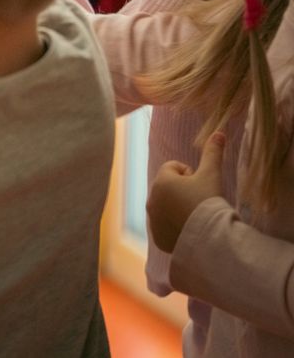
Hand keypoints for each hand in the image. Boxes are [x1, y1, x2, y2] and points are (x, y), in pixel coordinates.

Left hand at [147, 130, 225, 253]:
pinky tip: (190, 230)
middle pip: (169, 188)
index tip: (201, 184)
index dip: (190, 173)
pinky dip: (175, 227)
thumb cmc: (209, 201)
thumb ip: (212, 153)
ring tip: (196, 216)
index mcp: (161, 181)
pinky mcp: (157, 237)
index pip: (173, 168)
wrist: (210, 237)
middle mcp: (151, 199)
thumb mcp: (212, 174)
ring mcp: (152, 220)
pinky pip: (165, 227)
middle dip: (183, 190)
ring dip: (178, 208)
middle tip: (200, 200)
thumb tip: (218, 132)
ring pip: (166, 207)